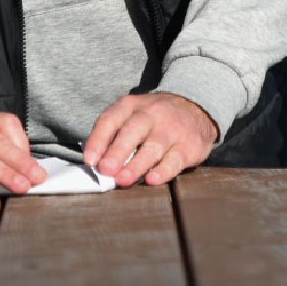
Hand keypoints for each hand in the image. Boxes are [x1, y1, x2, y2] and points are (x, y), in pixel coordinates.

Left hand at [83, 92, 217, 187]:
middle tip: (105, 169)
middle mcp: (152, 114)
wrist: (196, 107)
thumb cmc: (155, 119)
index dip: (98, 140)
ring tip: (123, 179)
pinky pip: (175, 159)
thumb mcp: (133, 116)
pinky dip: (163, 170)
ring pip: (153, 147)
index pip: (111, 119)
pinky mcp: (189, 145)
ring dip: (137, 164)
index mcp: (132, 106)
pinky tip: (152, 179)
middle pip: (133, 131)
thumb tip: (95, 164)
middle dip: (118, 151)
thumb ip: (114, 136)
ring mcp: (172, 129)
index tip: (90, 160)